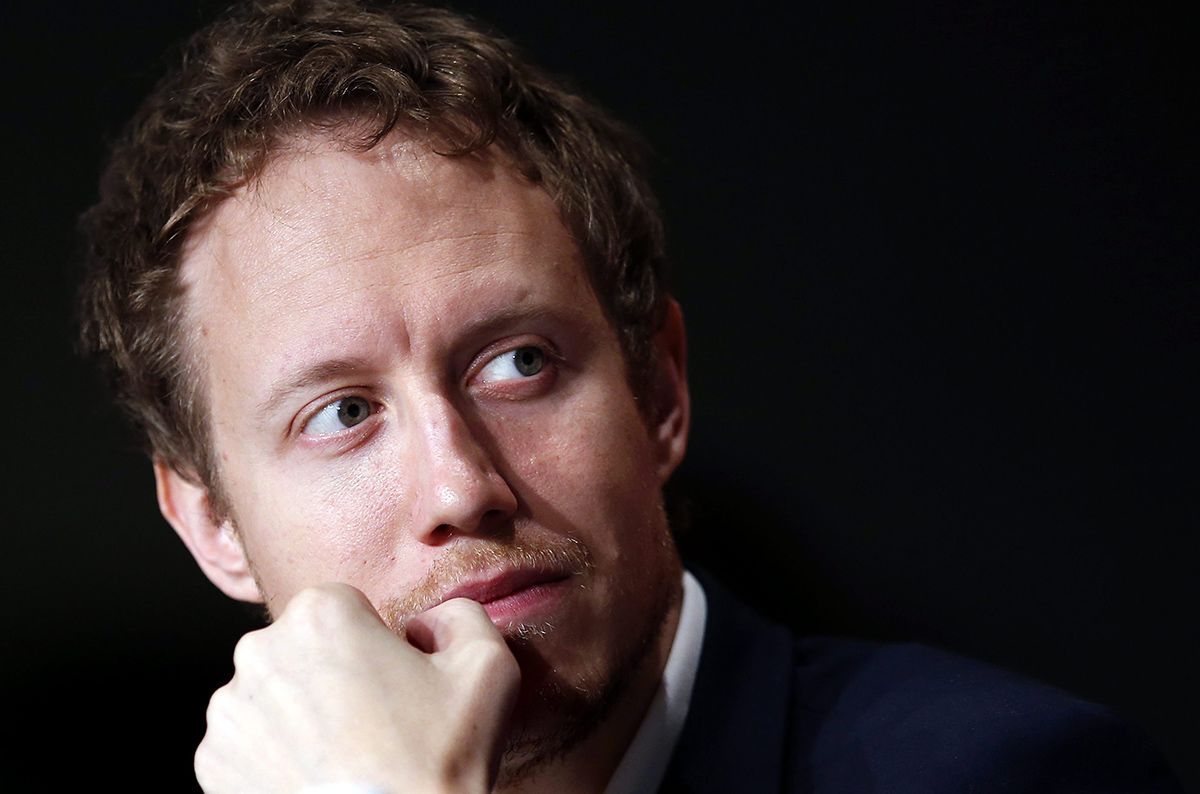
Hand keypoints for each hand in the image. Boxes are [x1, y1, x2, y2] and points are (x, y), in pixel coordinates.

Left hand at [195, 583, 520, 793]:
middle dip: (335, 674)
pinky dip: (277, 756)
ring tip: (348, 756)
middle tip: (377, 722)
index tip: (396, 683)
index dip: (379, 643)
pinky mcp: (212, 762)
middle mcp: (261, 651)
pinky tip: (316, 777)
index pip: (349, 606)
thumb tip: (428, 624)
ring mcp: (230, 711)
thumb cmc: (435, 761)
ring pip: (276, 694)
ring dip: (304, 714)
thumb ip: (461, 616)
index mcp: (321, 614)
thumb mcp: (488, 668)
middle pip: (306, 646)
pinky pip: (251, 742)